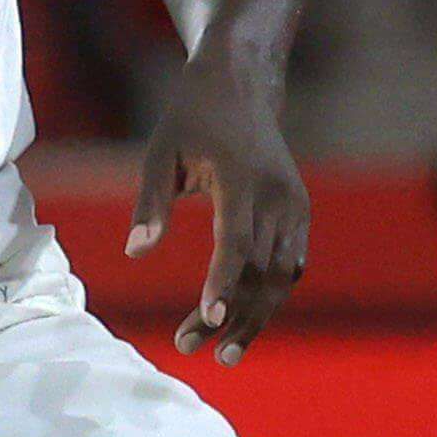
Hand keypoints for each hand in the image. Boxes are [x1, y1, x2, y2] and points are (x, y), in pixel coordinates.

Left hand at [128, 51, 308, 358]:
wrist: (242, 84)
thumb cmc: (192, 118)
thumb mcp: (160, 153)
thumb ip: (149, 204)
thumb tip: (136, 253)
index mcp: (240, 177)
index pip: (236, 241)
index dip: (223, 284)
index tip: (209, 320)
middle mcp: (276, 194)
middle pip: (260, 270)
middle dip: (231, 316)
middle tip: (191, 349)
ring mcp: (294, 204)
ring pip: (281, 276)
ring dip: (254, 317)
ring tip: (222, 353)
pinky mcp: (299, 211)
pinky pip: (290, 264)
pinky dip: (270, 296)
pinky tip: (244, 322)